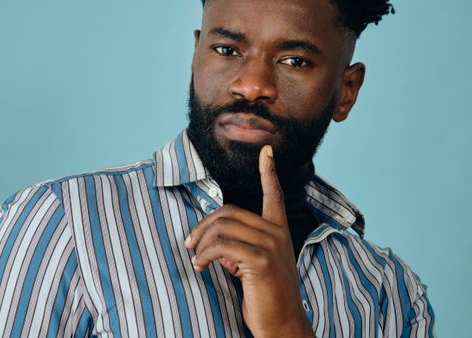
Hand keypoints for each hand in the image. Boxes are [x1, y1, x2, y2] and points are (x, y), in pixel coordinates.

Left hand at [184, 145, 313, 337]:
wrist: (282, 325)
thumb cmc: (266, 296)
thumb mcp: (255, 265)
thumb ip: (241, 245)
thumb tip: (216, 241)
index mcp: (279, 230)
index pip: (274, 194)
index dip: (269, 171)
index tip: (266, 150)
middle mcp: (277, 233)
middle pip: (230, 212)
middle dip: (203, 225)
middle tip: (189, 243)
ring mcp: (270, 246)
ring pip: (223, 227)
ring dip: (200, 241)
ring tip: (194, 257)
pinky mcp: (260, 261)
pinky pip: (222, 246)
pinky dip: (204, 254)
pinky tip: (200, 266)